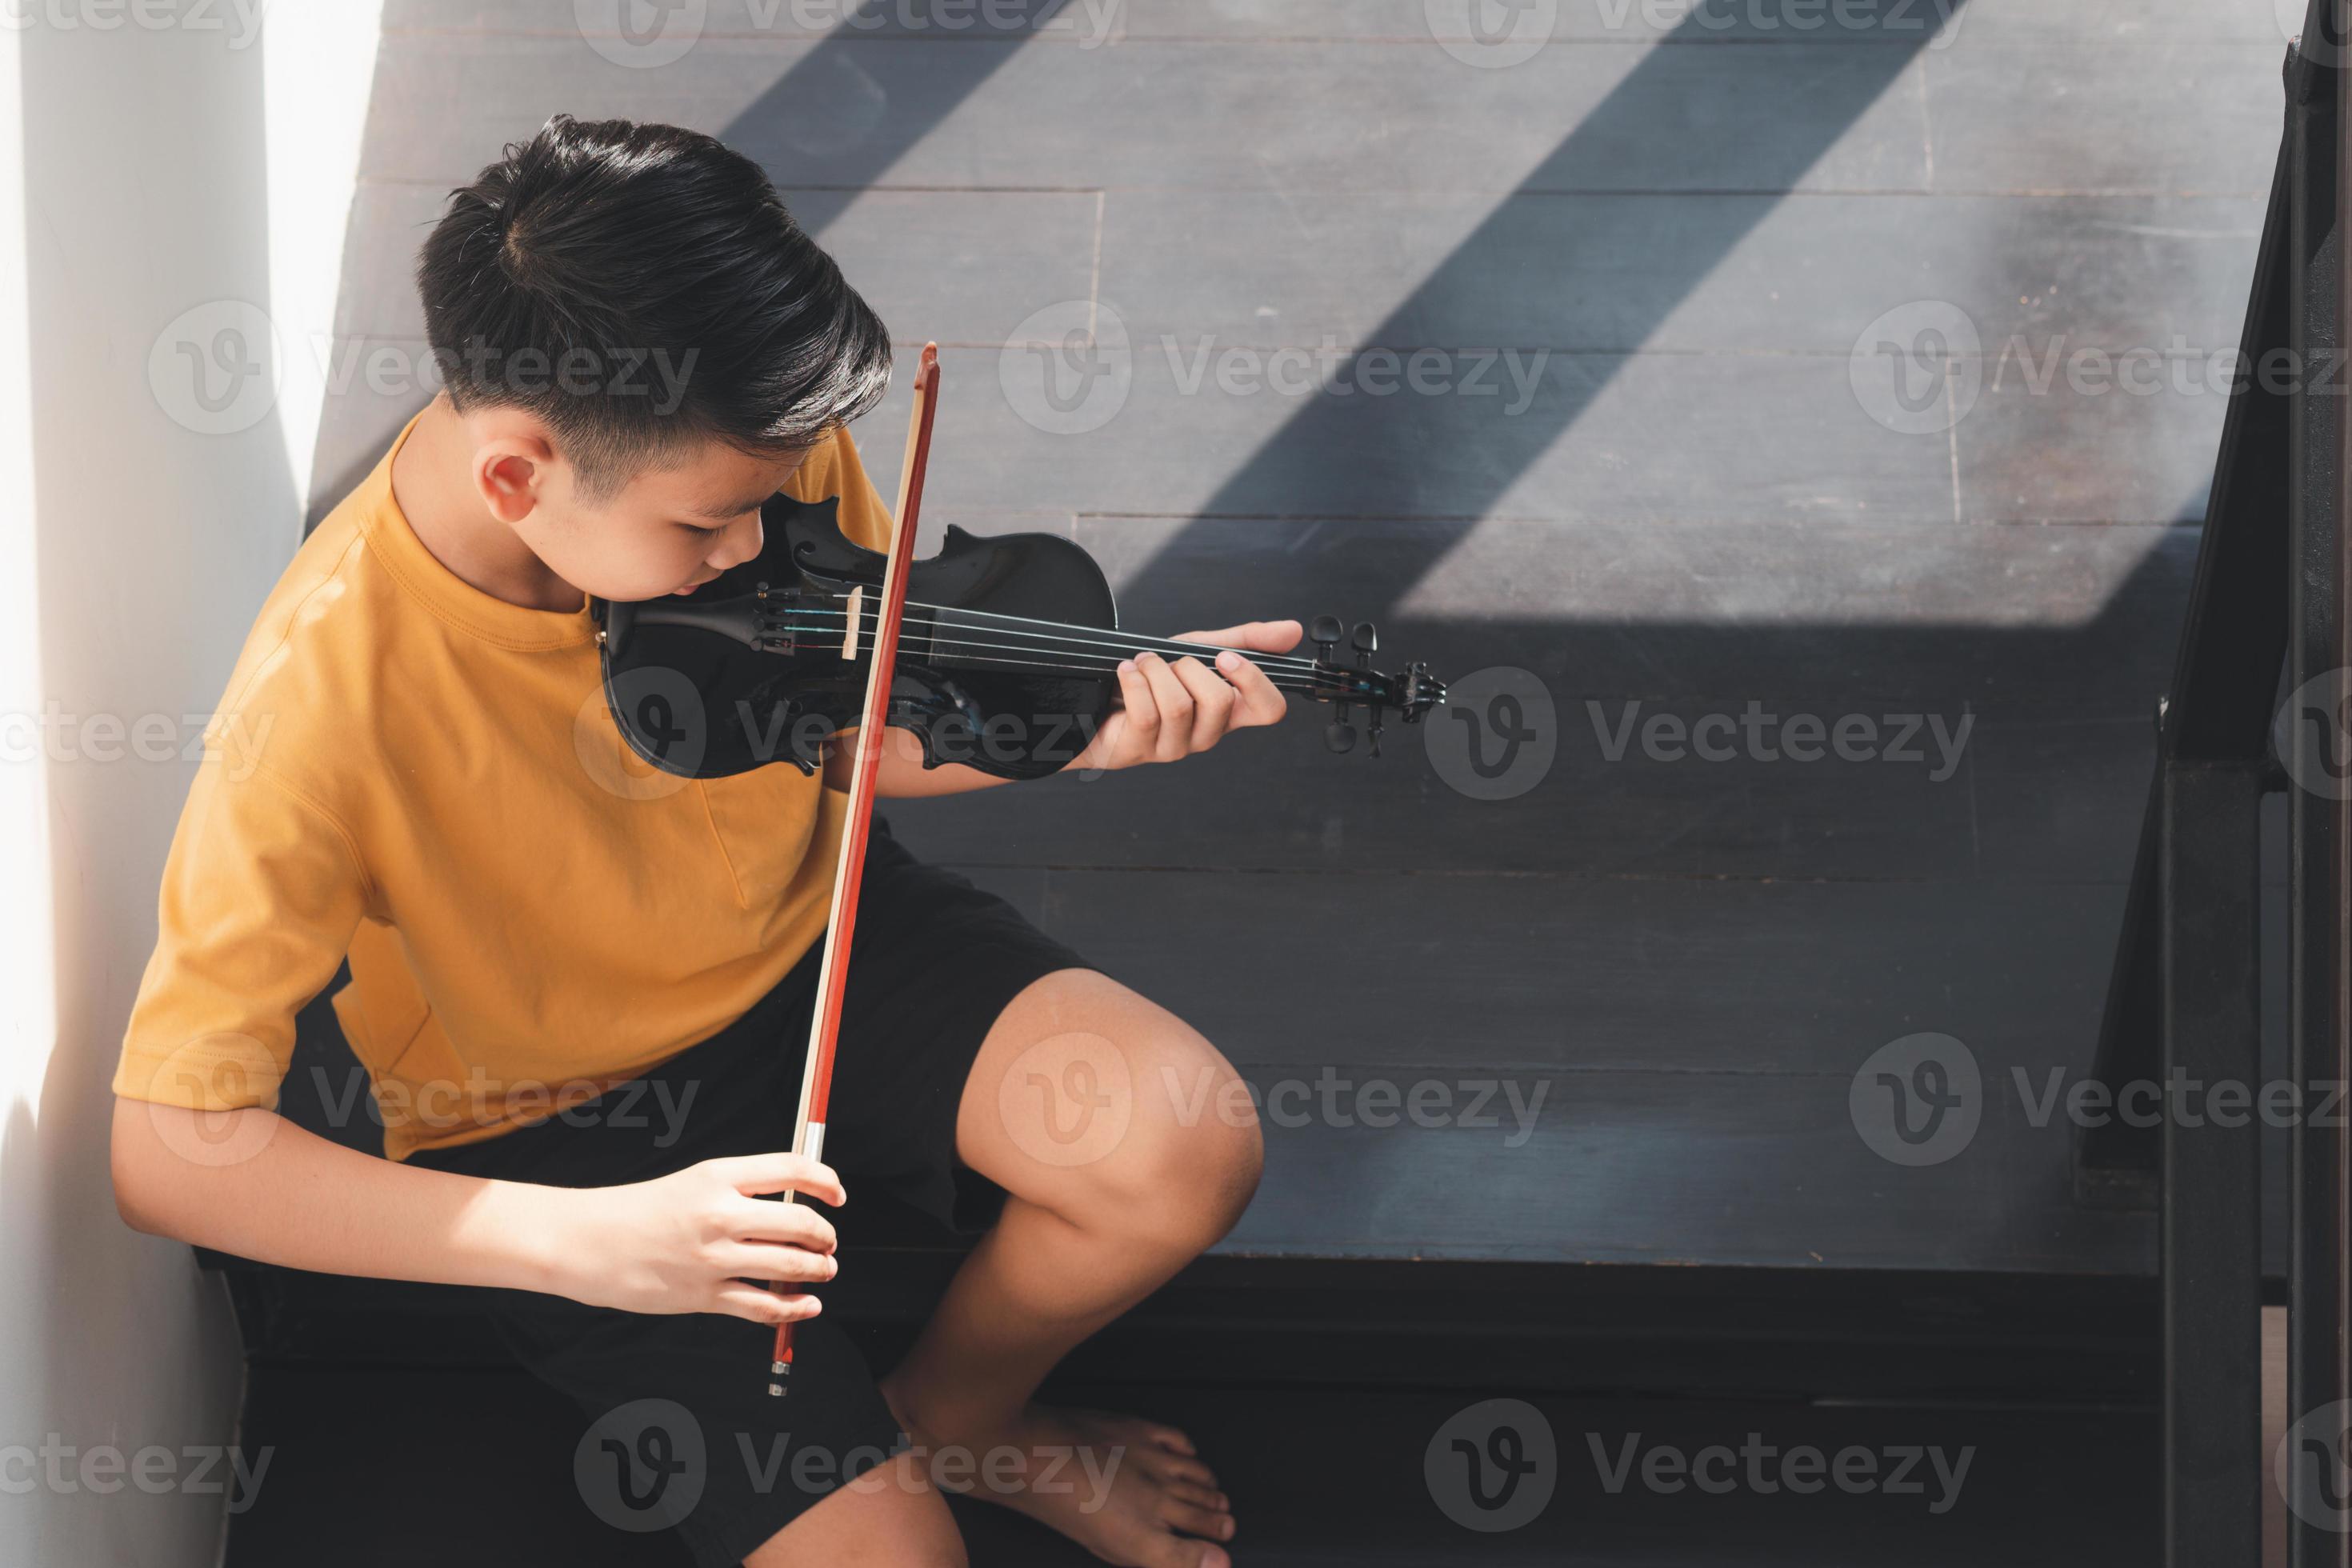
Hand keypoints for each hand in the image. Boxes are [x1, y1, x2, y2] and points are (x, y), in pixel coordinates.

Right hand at [542, 1152, 844, 1324]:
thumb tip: (793, 1201)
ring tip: (824, 1269)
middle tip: (830, 1241)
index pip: (792, 1169)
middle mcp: (721, 1214)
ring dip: (818, 1269)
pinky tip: (807, 1305)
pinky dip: (794, 1308)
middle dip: (826, 1235)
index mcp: (718, 1176)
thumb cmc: (639, 1210)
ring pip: (791, 1265)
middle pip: (801, 1222)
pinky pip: (764, 1306)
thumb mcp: (693, 1182)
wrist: (586, 1242)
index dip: (826, 1181)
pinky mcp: (704, 1295)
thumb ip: (740, 1190)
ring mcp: (714, 1257)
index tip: (838, 1194)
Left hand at [1071, 619, 1302, 772]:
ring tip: (1143, 665)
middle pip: (1220, 701)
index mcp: (1229, 712)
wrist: (1099, 698)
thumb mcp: (1200, 650)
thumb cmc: (1154, 681)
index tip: (1227, 657)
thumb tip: (1293, 630)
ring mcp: (1174, 747)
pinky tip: (1127, 672)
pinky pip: (1147, 712)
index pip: (1270, 710)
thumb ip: (1245, 641)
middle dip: (1188, 666)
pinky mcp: (1140, 749)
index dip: (1255, 681)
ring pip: (1179, 705)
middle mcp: (1207, 735)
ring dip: (1156, 671)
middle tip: (1169, 663)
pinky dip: (1134, 680)